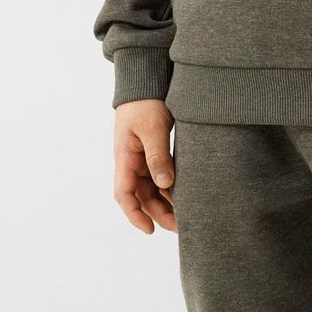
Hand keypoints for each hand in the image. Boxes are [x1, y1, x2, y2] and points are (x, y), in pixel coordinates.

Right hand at [113, 98, 176, 233]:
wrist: (146, 82)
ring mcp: (143, 158)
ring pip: (153, 189)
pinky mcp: (155, 153)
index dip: (134, 215)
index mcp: (125, 158)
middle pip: (142, 196)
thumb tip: (166, 184)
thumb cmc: (145, 102)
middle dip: (158, 214)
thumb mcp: (153, 128)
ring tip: (188, 215)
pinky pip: (162, 177)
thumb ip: (158, 156)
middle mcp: (132, 162)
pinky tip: (187, 196)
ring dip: (167, 203)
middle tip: (180, 227)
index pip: (124, 194)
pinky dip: (172, 189)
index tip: (149, 230)